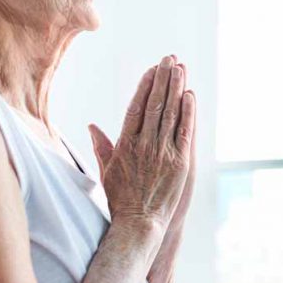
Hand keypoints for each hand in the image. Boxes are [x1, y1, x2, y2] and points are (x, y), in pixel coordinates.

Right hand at [86, 55, 193, 230]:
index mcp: (125, 145)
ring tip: (180, 69)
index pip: (135, 108)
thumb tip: (92, 126)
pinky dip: (188, 112)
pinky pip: (185, 132)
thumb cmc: (121, 200)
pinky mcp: (180, 163)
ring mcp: (163, 153)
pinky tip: (190, 95)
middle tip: (169, 59)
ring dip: (176, 89)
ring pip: (170, 114)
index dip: (144, 87)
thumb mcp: (106, 171)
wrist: (138, 224)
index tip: (151, 70)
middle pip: (154, 105)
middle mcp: (144, 145)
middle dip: (162, 79)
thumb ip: (102, 147)